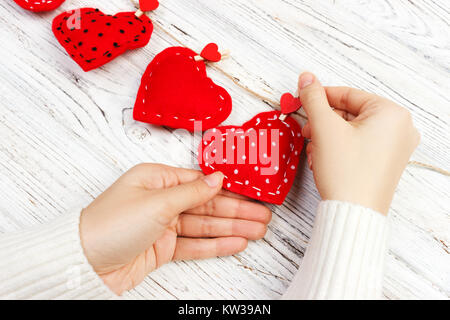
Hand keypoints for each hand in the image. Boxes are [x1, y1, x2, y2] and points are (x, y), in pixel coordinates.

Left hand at [80, 164, 270, 294]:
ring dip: (232, 228)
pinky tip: (235, 243)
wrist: (85, 263)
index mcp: (157, 179)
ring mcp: (163, 225)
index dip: (228, 188)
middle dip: (236, 211)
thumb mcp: (156, 202)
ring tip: (257, 230)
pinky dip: (215, 245)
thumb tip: (218, 177)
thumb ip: (192, 192)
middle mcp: (161, 200)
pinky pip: (194, 244)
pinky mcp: (162, 248)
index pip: (201, 182)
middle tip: (263, 216)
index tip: (252, 192)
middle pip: (207, 204)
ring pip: (204, 225)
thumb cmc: (109, 224)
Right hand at [299, 72, 419, 213]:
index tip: (302, 99)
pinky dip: (339, 149)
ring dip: (328, 138)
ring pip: (352, 131)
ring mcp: (396, 148)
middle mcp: (400, 128)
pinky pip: (359, 145)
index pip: (348, 95)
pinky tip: (325, 161)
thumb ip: (313, 98)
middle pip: (350, 114)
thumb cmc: (346, 173)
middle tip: (307, 131)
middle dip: (323, 124)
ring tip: (315, 152)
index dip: (320, 97)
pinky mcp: (386, 163)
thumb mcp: (325, 128)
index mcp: (392, 113)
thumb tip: (306, 77)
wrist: (353, 214)